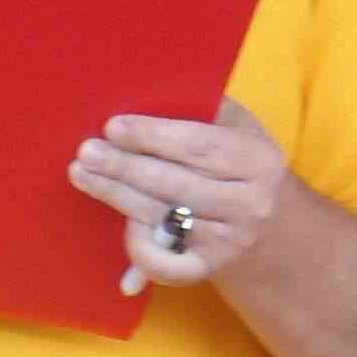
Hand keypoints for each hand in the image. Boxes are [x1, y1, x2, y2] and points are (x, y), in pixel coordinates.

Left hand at [73, 98, 289, 295]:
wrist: (272, 224)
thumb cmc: (240, 163)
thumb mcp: (241, 129)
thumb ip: (208, 108)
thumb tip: (154, 88)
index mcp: (260, 162)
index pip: (200, 146)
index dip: (154, 135)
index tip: (113, 126)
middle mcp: (251, 205)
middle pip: (176, 183)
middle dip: (125, 166)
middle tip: (87, 151)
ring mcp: (230, 241)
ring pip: (162, 218)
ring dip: (117, 196)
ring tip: (84, 174)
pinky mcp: (209, 268)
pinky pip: (164, 264)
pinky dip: (137, 248)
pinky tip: (122, 226)